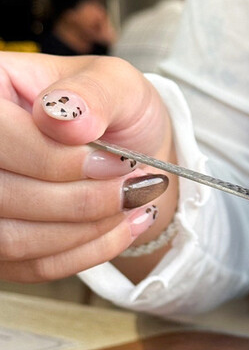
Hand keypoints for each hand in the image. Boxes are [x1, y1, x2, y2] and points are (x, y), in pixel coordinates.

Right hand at [0, 52, 177, 282]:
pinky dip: (87, 251)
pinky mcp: (2, 244)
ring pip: (12, 238)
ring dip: (86, 229)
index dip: (54, 159)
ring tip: (132, 205)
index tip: (117, 161)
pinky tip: (124, 227)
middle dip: (81, 200)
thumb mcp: (117, 83)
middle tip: (134, 187)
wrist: (128, 151)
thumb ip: (92, 93)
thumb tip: (64, 117)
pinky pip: (32, 265)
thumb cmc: (113, 109)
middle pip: (1, 194)